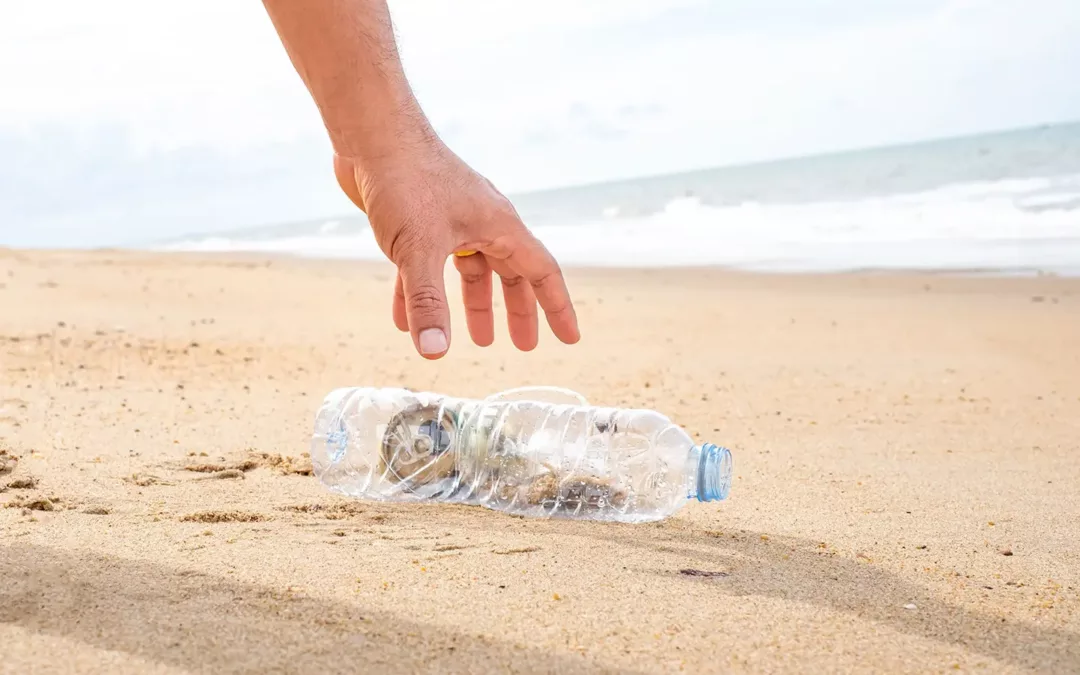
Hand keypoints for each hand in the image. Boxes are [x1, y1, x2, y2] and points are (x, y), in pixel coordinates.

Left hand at [333, 140, 579, 358]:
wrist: (370, 134)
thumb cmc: (406, 180)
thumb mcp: (419, 250)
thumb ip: (428, 302)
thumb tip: (435, 352)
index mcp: (499, 226)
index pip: (542, 272)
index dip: (557, 308)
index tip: (569, 339)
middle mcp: (482, 222)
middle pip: (510, 274)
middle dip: (517, 311)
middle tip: (522, 346)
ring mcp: (451, 220)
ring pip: (471, 271)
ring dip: (473, 305)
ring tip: (477, 341)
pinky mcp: (418, 221)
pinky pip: (427, 265)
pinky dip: (420, 294)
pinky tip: (406, 322)